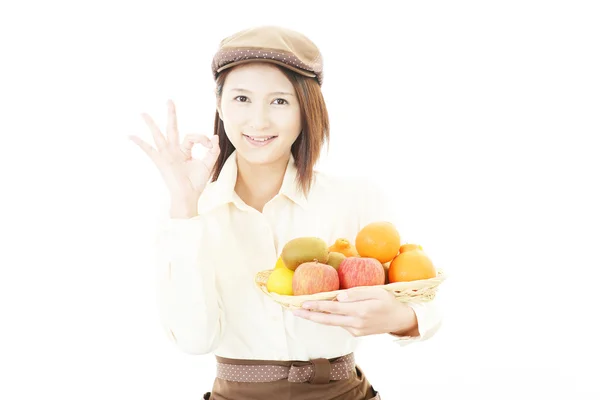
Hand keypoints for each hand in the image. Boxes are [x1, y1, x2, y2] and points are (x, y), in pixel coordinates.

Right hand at [129, 99, 219, 201]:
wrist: (188, 196)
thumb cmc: (196, 183)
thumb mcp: (207, 164)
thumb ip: (212, 151)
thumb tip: (214, 137)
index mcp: (184, 151)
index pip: (192, 136)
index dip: (203, 139)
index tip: (209, 145)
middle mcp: (174, 151)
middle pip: (172, 129)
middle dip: (171, 115)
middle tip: (169, 100)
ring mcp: (166, 155)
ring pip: (158, 135)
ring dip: (151, 124)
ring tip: (143, 113)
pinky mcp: (161, 162)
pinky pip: (148, 150)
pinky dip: (140, 143)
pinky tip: (130, 136)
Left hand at [292, 287, 416, 336]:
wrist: (400, 320)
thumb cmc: (388, 302)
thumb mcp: (377, 291)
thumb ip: (357, 293)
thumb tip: (338, 296)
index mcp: (360, 311)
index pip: (333, 308)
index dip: (318, 305)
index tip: (304, 303)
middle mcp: (356, 323)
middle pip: (327, 319)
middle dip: (310, 315)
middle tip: (294, 311)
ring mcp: (355, 330)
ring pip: (332, 323)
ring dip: (317, 317)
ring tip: (303, 311)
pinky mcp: (356, 333)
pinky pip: (341, 323)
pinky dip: (332, 317)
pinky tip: (325, 312)